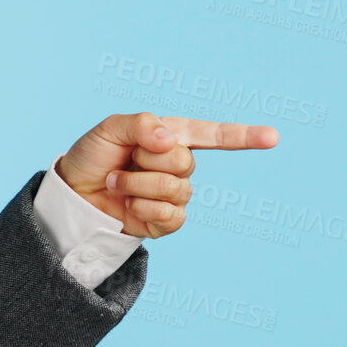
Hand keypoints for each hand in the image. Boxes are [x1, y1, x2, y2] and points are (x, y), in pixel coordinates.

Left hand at [53, 112, 278, 238]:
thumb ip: (142, 124)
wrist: (72, 194)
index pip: (214, 135)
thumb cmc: (92, 156)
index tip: (273, 137)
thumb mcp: (109, 129)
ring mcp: (174, 195)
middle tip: (122, 163)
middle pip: (185, 163)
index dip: (244, 136)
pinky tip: (128, 206)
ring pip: (177, 191)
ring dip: (138, 186)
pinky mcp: (165, 222)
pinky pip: (172, 217)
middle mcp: (179, 165)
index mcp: (173, 136)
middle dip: (147, 163)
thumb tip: (173, 139)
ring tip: (117, 183)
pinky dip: (144, 209)